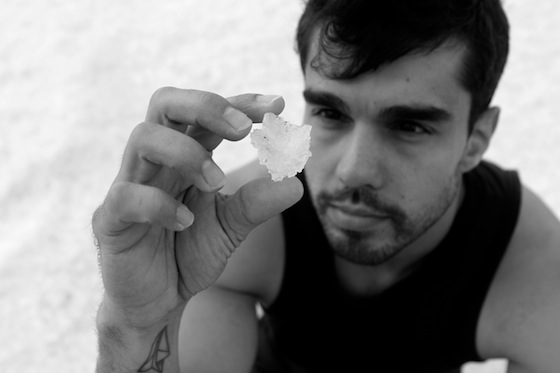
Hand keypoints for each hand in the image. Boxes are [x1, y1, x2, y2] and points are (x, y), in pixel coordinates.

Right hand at [92, 88, 302, 327]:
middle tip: (245, 130)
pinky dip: (159, 205)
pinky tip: (186, 222)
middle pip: (165, 103)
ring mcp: (129, 184)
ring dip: (187, 154)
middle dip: (206, 106)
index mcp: (184, 155)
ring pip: (143, 138)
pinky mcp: (111, 219)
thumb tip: (296, 185)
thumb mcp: (230, 227)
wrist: (157, 300)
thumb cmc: (188, 253)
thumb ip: (256, 204)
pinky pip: (126, 196)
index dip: (240, 103)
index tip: (278, 105)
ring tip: (216, 183)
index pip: (206, 114)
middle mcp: (155, 161)